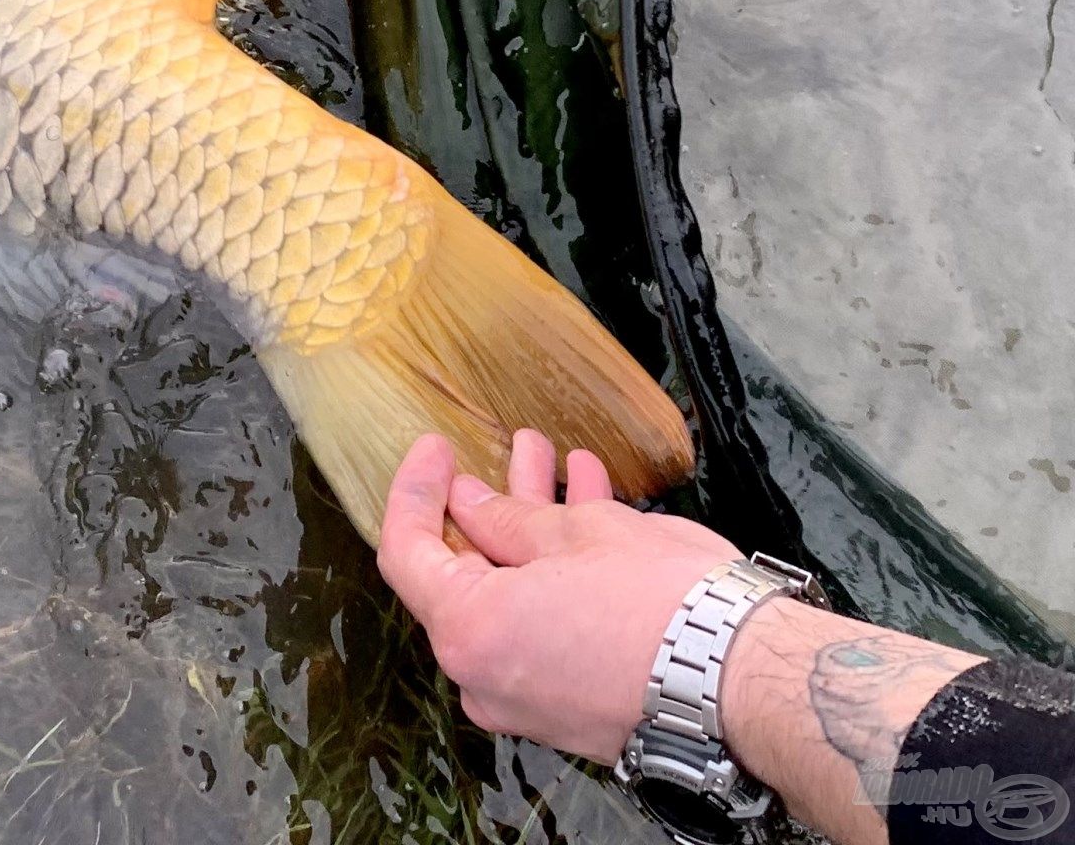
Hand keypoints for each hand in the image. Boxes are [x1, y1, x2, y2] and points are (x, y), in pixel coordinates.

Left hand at [377, 428, 740, 761]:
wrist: (744, 684)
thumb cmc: (659, 604)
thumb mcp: (576, 535)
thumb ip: (506, 519)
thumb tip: (470, 506)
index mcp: (467, 632)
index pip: (407, 553)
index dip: (415, 492)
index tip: (436, 449)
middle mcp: (485, 678)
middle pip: (465, 575)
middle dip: (491, 503)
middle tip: (511, 448)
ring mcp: (529, 698)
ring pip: (513, 594)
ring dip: (534, 527)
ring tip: (555, 460)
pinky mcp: (573, 704)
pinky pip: (546, 626)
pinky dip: (559, 571)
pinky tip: (590, 508)